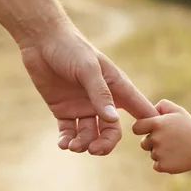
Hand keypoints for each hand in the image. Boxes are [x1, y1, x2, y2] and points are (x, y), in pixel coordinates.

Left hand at [20, 22, 157, 155]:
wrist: (41, 40)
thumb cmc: (70, 48)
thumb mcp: (88, 69)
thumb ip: (100, 94)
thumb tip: (113, 120)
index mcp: (116, 87)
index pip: (138, 108)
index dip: (147, 124)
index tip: (150, 139)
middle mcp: (102, 100)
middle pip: (111, 130)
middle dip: (105, 143)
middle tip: (94, 150)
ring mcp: (83, 106)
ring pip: (90, 134)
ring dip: (83, 144)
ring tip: (73, 145)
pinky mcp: (64, 110)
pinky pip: (69, 131)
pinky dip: (67, 140)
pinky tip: (63, 143)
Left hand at [132, 99, 190, 173]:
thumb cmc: (190, 128)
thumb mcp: (178, 111)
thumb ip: (163, 106)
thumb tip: (151, 110)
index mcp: (157, 124)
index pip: (136, 128)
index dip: (140, 129)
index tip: (146, 131)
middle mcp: (155, 138)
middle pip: (144, 143)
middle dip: (153, 142)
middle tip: (169, 141)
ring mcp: (158, 153)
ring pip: (152, 154)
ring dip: (161, 153)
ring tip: (176, 149)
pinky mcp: (163, 165)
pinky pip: (157, 165)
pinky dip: (164, 163)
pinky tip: (176, 157)